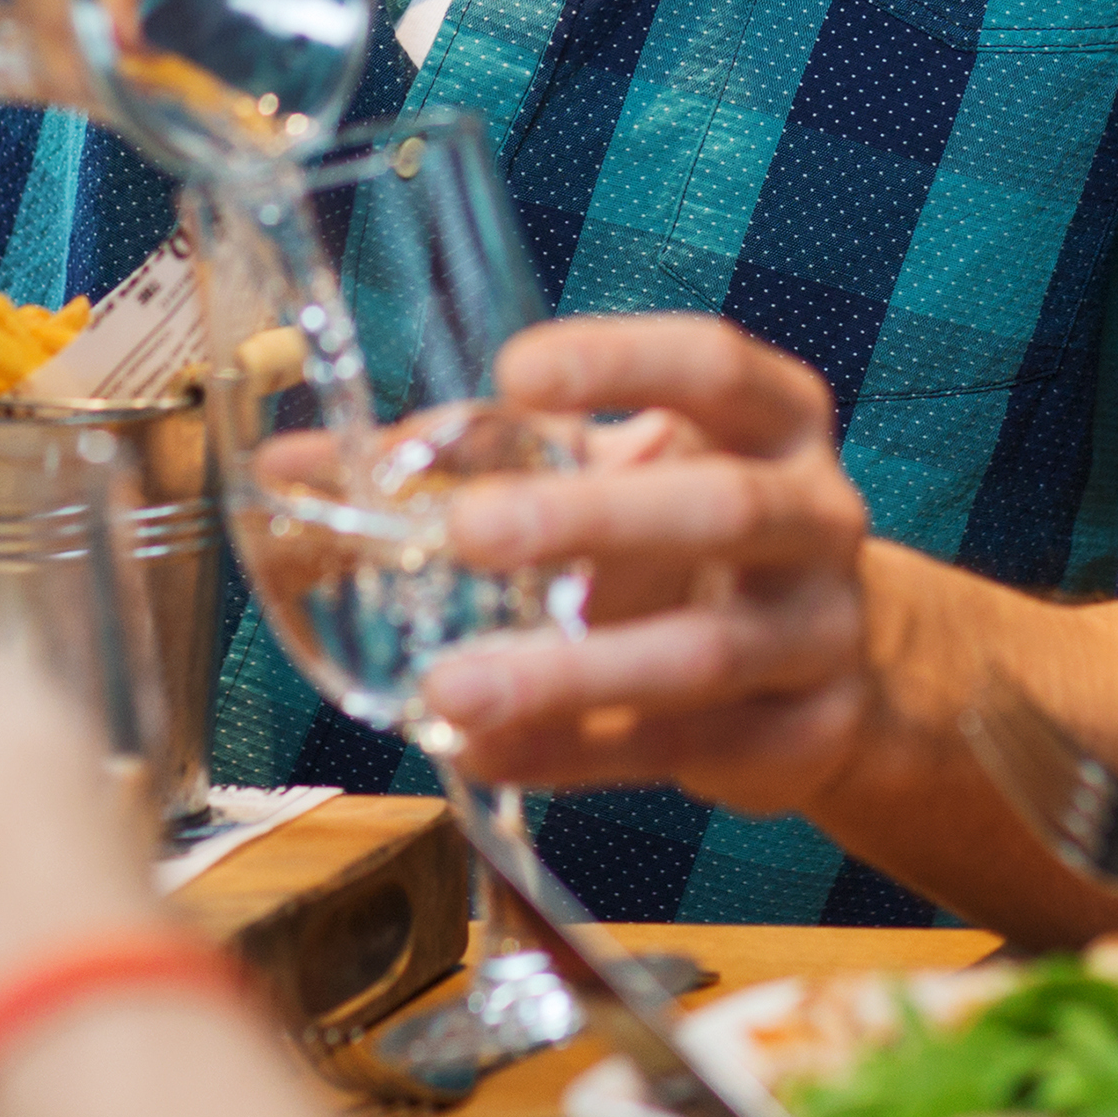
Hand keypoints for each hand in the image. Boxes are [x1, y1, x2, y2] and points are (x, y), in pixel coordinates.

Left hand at [411, 313, 876, 818]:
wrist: (826, 665)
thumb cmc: (685, 538)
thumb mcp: (605, 474)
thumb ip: (470, 462)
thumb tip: (291, 465)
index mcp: (775, 420)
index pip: (714, 365)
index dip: (622, 361)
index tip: (517, 371)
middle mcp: (817, 515)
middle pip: (720, 506)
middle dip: (592, 518)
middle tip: (471, 531)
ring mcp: (819, 633)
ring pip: (701, 653)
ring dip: (569, 673)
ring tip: (452, 686)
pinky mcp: (803, 736)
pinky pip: (676, 751)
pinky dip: (571, 754)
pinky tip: (485, 751)